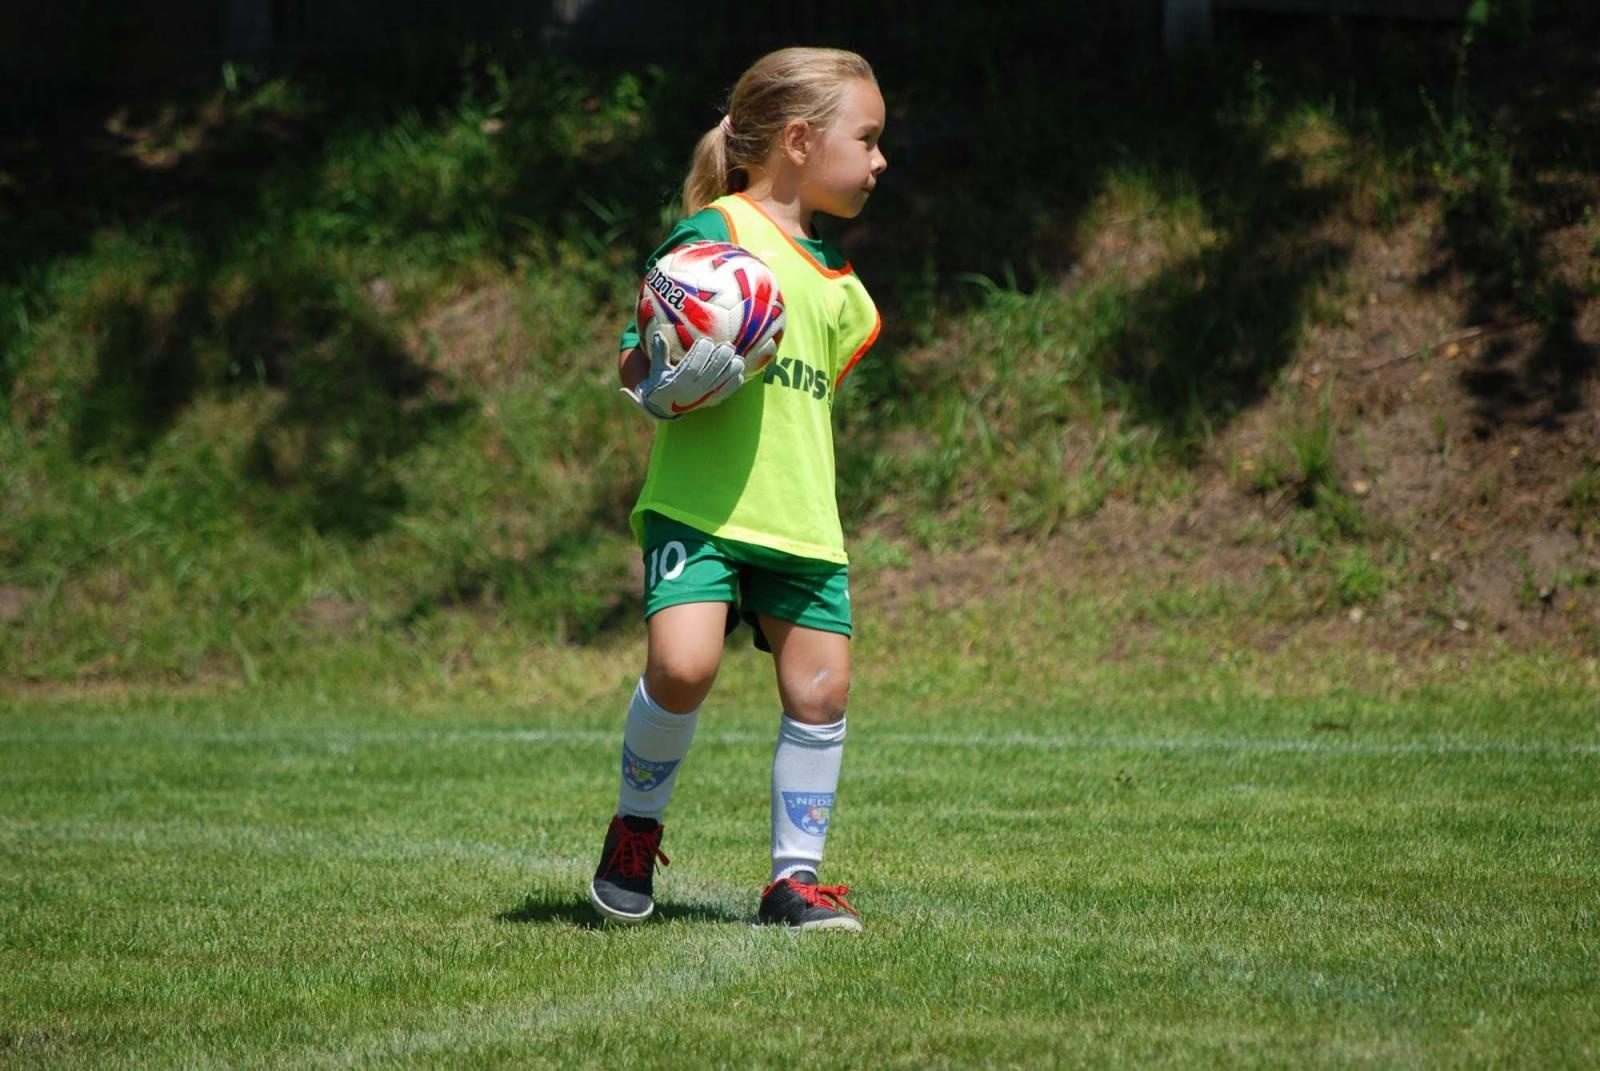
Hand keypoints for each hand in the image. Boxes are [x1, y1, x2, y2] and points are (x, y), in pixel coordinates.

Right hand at [623, 335, 745, 419]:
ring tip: (737, 356)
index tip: (706, 340)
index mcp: (678, 383)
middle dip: (721, 357)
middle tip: (727, 345)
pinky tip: (739, 370)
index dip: (701, 353)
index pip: (692, 367)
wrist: (665, 407)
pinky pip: (727, 392)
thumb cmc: (661, 383)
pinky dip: (735, 381)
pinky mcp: (712, 402)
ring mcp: (704, 398)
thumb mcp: (656, 369)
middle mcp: (693, 392)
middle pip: (711, 373)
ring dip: (732, 369)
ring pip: (722, 383)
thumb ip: (659, 353)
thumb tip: (658, 334)